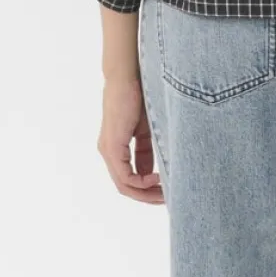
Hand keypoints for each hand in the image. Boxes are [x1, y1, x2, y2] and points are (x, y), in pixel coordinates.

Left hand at [97, 75, 164, 204]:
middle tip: (167, 200)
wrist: (128, 76)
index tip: (166, 191)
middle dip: (147, 196)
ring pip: (123, 184)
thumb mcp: (146, 130)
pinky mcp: (112, 145)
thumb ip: (146, 152)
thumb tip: (152, 173)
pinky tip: (157, 179)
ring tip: (165, 194)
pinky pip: (124, 175)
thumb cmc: (139, 96)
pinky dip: (141, 182)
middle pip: (125, 187)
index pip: (128, 179)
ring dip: (145, 193)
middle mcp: (108, 152)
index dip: (147, 190)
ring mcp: (108, 150)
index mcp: (115, 148)